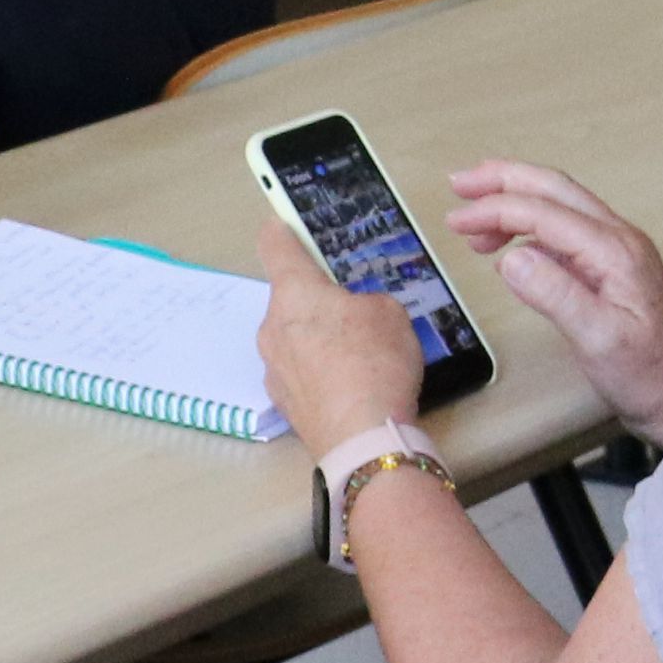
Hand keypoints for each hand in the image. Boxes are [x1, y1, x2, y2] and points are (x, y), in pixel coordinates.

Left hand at [255, 230, 428, 446]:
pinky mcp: (282, 402)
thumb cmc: (376, 362)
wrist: (363, 438)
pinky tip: (350, 387)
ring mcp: (273, 367)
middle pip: (290, 299)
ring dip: (317, 340)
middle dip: (316, 302)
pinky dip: (319, 373)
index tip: (284, 225)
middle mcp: (272, 326)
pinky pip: (300, 372)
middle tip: (353, 313)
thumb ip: (365, 302)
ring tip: (359, 358)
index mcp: (295, 292)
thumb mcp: (390, 312)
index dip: (281, 231)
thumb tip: (355, 316)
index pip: (275, 247)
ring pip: (293, 339)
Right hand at [451, 159, 662, 441]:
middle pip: (554, 190)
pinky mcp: (612, 269)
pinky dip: (531, 229)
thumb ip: (555, 295)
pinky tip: (510, 248)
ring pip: (560, 206)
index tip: (457, 218)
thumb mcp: (598, 340)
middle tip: (460, 185)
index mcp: (615, 249)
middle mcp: (619, 239)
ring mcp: (617, 252)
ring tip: (474, 222)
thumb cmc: (648, 374)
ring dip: (515, 202)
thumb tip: (512, 258)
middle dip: (504, 181)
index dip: (496, 209)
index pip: (545, 211)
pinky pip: (566, 232)